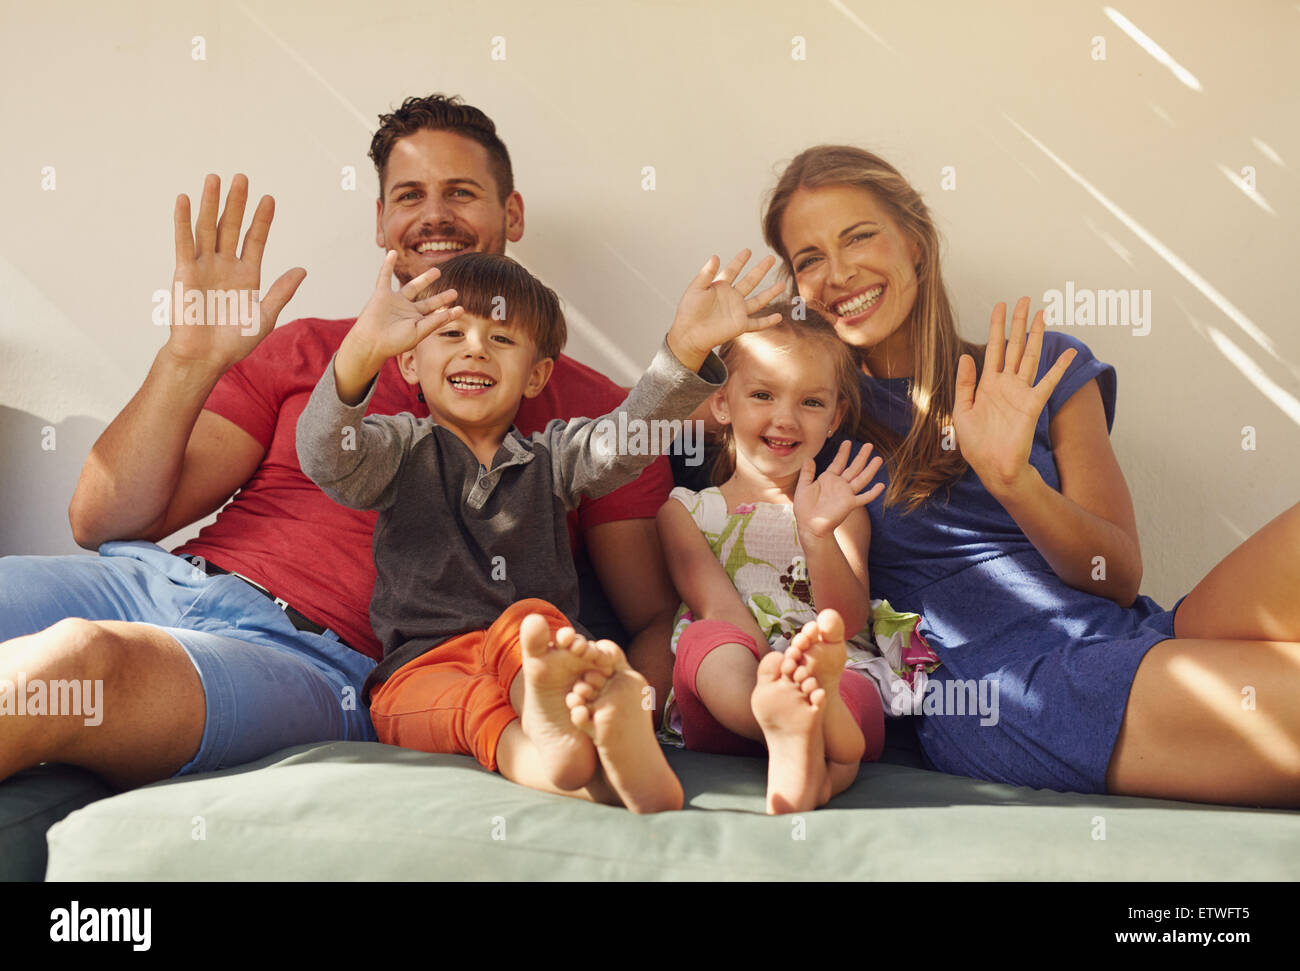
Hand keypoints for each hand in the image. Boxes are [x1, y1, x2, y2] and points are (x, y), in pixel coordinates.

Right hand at [165, 174, 305, 370]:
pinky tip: (184, 199)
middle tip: (242, 177)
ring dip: (210, 204)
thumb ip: (282, 291)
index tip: (269, 199)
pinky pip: (184, 243)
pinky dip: (182, 221)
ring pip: (208, 228)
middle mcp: (225, 265)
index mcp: (247, 274)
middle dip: (237, 203)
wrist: (206, 357)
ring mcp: (204, 266)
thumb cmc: (235, 342)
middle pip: (232, 227)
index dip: (262, 220)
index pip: (255, 240)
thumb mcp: (266, 316)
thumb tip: (302, 270)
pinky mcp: (184, 272)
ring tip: (215, 178)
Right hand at [340, 249, 462, 375]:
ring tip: (437, 271)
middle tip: (454, 292)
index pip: (435, 315)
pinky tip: (392, 253)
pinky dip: (387, 265)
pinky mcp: (382, 294)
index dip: (448, 312)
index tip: (461, 309)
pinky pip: (384, 276)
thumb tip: (452, 312)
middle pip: (427, 302)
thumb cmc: (395, 341)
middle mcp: (407, 311)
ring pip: (412, 287)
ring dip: (424, 279)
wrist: (372, 342)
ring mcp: (395, 302)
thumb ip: (435, 321)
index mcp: (416, 322)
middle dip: (440, 297)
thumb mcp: (419, 331)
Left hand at [666, 249, 784, 370]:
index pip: (732, 271)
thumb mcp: (696, 288)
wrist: (689, 333)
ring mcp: (737, 311)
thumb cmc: (689, 311)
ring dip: (770, 293)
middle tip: (771, 258)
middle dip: (760, 270)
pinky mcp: (740, 325)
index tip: (747, 251)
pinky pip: (757, 323)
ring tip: (782, 284)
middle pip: (750, 281)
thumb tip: (715, 256)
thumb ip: (706, 274)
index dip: (739, 261)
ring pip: (758, 300)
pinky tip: (779, 317)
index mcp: (720, 287)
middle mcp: (732, 298)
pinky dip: (768, 321)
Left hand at [793, 441, 883, 539]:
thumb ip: (807, 473)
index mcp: (828, 479)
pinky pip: (864, 498)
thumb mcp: (803, 487)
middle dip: (861, 456)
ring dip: (870, 469)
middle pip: (854, 468)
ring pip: (861, 479)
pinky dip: (873, 492)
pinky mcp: (850, 504)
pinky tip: (881, 485)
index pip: (838, 463)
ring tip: (878, 459)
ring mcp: (846, 494)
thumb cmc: (804, 508)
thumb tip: (808, 458)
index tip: (848, 441)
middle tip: (869, 445)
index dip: (843, 452)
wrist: (809, 526)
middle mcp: (840, 485)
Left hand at [953, 297, 1075, 492]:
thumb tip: (966, 355)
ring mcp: (1021, 392)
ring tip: (1041, 313)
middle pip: (1013, 346)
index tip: (999, 306)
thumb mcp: (962, 411)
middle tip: (1023, 299)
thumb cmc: (977, 444)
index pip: (992, 349)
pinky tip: (1068, 353)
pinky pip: (1048, 382)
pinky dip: (1059, 367)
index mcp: (987, 384)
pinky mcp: (1033, 404)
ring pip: (1029, 357)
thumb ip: (965, 383)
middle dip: (1017, 323)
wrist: (993, 467)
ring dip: (1036, 335)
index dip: (996, 327)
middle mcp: (1006, 384)